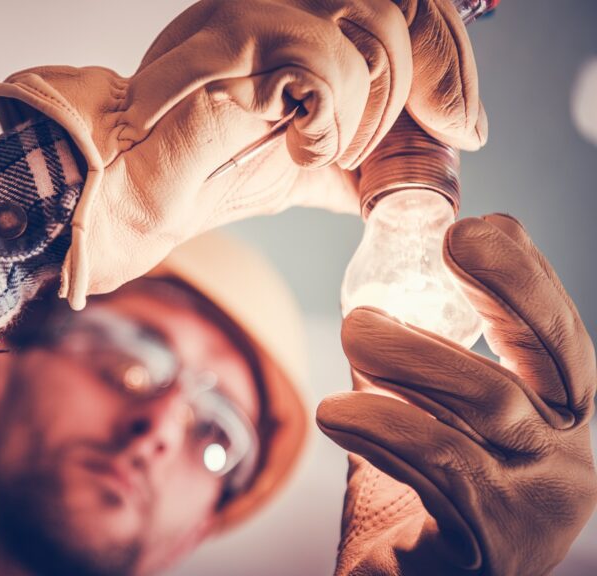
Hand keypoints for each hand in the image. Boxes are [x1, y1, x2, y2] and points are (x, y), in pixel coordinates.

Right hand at [0, 0, 483, 309]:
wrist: (117, 201)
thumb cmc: (188, 185)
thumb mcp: (286, 173)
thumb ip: (339, 166)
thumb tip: (389, 189)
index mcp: (290, 32)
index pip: (396, 11)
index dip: (445, 56)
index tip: (459, 124)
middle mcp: (276, 9)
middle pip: (400, 6)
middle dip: (435, 76)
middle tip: (422, 139)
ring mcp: (254, 17)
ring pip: (372, 27)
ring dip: (369, 106)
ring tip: (326, 152)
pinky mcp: (234, 45)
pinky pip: (324, 65)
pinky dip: (328, 121)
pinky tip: (299, 151)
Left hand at [317, 214, 596, 574]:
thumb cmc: (434, 495)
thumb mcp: (447, 420)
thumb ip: (431, 368)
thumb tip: (389, 287)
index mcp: (562, 420)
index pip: (558, 339)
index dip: (521, 279)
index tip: (470, 231)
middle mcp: (566, 462)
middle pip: (522, 372)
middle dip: (450, 317)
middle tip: (369, 307)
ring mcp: (536, 507)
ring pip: (479, 410)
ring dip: (405, 364)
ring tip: (350, 338)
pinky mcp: (494, 544)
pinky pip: (437, 464)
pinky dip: (381, 427)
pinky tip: (338, 413)